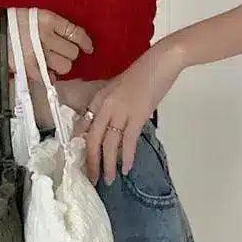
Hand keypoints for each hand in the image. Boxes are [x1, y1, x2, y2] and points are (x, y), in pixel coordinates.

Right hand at [0, 4, 93, 84]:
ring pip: (64, 67)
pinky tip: (40, 71)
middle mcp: (46, 35)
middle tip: (57, 54)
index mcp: (48, 19)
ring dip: (59, 67)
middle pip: (72, 53)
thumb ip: (50, 28)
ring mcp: (37, 53)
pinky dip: (47, 77)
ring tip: (48, 63)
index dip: (85, 42)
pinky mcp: (27, 68)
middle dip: (68, 55)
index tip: (88, 48)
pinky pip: (48, 77)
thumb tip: (67, 43)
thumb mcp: (31, 17)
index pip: (76, 33)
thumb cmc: (5, 21)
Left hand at [73, 39, 184, 185]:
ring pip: (108, 143)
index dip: (81, 145)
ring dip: (107, 164)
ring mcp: (120, 110)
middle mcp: (105, 104)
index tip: (80, 161)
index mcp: (99, 97)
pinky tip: (126, 169)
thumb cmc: (142, 73)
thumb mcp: (118, 88)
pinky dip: (126, 157)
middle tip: (91, 179)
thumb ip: (110, 105)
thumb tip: (106, 126)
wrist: (160, 61)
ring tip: (108, 180)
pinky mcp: (136, 115)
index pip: (84, 125)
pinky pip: (128, 141)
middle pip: (92, 139)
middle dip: (91, 162)